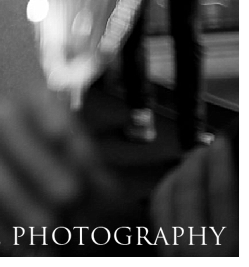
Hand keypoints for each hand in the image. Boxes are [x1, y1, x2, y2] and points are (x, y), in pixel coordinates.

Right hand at [0, 92, 120, 253]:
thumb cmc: (81, 217)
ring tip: (45, 229)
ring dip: (6, 190)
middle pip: (0, 117)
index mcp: (43, 122)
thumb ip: (92, 180)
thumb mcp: (101, 201)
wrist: (55, 247)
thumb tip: (75, 157)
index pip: (36, 97)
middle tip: (67, 197)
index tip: (60, 134)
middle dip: (32, 157)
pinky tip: (16, 242)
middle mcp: (4, 128)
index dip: (44, 109)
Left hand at [150, 134, 237, 255]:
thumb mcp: (246, 236)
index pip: (221, 191)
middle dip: (196, 162)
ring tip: (191, 160)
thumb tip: (235, 173)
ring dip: (178, 173)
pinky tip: (174, 184)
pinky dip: (164, 193)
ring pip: (166, 199)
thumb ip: (239, 206)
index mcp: (230, 244)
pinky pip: (157, 216)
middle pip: (189, 190)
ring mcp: (174, 252)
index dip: (220, 161)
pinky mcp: (163, 254)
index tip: (221, 141)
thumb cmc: (237, 265)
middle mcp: (198, 248)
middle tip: (206, 146)